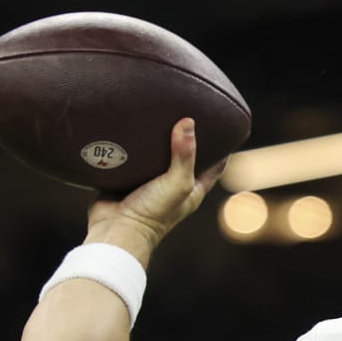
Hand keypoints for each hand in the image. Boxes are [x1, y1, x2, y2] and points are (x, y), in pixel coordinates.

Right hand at [85, 118, 227, 263]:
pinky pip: (131, 158)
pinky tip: (133, 125)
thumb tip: (188, 122)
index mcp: (192, 190)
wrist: (116, 228)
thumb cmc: (153, 213)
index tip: (225, 128)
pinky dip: (133, 144)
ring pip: (156, 155)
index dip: (222, 149)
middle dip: (187, 138)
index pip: (214, 166)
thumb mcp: (177, 183)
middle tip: (189, 111)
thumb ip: (184, 155)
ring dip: (157, 138)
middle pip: (184, 157)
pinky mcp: (126, 179)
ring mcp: (148, 182)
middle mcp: (172, 186)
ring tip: (159, 112)